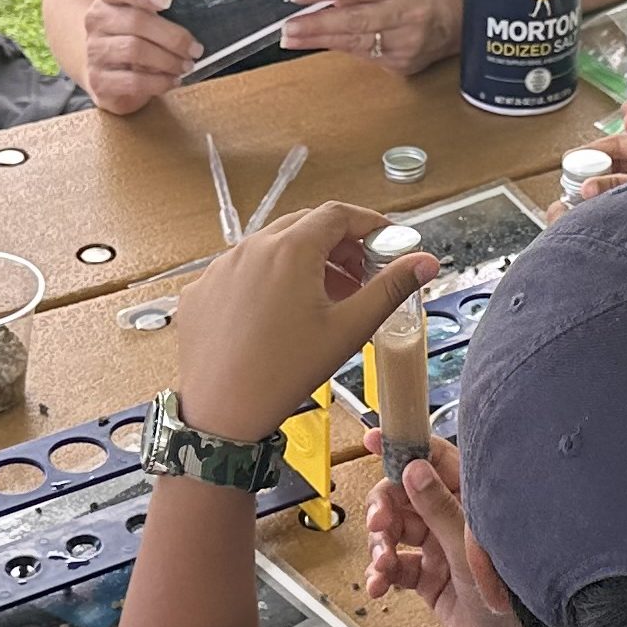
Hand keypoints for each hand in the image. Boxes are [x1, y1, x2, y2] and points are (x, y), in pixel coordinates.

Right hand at [78, 0, 203, 114]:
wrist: (107, 71)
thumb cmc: (135, 37)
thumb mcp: (144, 16)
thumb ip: (159, 9)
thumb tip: (197, 15)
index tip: (168, 1)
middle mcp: (96, 21)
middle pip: (135, 21)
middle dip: (172, 36)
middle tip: (195, 49)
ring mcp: (94, 51)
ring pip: (134, 50)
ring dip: (168, 60)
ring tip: (186, 66)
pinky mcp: (99, 80)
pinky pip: (132, 81)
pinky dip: (158, 82)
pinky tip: (172, 81)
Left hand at [172, 199, 430, 443]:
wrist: (220, 412)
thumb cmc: (284, 372)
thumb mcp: (348, 329)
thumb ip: (390, 289)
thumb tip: (425, 261)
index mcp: (290, 249)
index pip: (338, 214)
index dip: (368, 224)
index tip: (386, 243)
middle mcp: (250, 248)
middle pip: (304, 226)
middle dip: (338, 245)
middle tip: (360, 276)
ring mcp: (220, 268)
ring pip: (270, 248)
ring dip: (303, 262)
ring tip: (322, 300)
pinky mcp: (201, 291)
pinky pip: (241, 272)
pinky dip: (268, 281)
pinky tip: (279, 317)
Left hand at [278, 0, 460, 76]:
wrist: (457, 20)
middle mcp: (405, 17)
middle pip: (354, 21)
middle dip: (316, 26)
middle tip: (288, 29)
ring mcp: (405, 45)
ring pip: (355, 44)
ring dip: (320, 41)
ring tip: (292, 39)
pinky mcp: (402, 66)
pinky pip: (365, 57)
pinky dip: (342, 49)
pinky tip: (322, 44)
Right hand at [369, 437, 563, 626]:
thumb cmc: (514, 599)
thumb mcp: (469, 550)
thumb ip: (439, 509)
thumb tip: (413, 470)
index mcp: (473, 501)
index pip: (435, 460)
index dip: (404, 447)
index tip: (373, 440)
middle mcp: (455, 521)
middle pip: (404, 497)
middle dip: (384, 508)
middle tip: (378, 524)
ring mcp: (442, 550)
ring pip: (396, 532)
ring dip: (381, 546)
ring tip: (383, 566)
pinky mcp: (431, 580)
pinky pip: (397, 567)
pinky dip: (382, 574)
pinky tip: (379, 585)